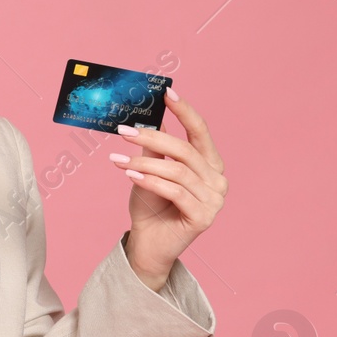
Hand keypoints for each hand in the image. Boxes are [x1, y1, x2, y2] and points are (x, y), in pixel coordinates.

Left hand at [108, 89, 226, 291]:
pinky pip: (175, 192)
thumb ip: (154, 146)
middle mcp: (217, 180)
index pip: (200, 132)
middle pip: (186, 150)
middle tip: (124, 132)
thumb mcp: (150, 169)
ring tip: (119, 161)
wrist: (149, 243)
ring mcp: (214, 200)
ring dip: (144, 163)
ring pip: (178, 171)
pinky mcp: (203, 217)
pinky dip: (150, 181)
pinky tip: (130, 176)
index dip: (185, 111)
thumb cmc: (151, 205)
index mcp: (209, 164)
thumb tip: (148, 115)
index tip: (167, 92)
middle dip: (154, 137)